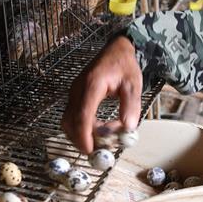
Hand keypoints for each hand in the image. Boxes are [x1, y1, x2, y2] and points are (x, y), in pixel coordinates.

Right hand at [61, 36, 142, 153]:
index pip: (83, 114)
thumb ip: (131, 105)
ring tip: (101, 139)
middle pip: (71, 120)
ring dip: (80, 134)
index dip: (84, 134)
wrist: (116, 50)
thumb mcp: (134, 84)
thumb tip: (128, 127)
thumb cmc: (124, 66)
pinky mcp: (75, 96)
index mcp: (92, 84)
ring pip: (68, 120)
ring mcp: (74, 92)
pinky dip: (81, 126)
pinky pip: (72, 116)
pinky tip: (98, 128)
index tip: (89, 149)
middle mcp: (78, 89)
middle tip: (97, 151)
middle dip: (81, 139)